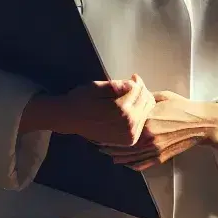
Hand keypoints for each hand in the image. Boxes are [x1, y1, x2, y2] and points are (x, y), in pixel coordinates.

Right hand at [23, 76, 154, 146]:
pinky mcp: (128, 140)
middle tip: (133, 85)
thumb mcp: (97, 87)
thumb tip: (133, 83)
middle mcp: (129, 124)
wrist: (70, 119)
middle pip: (147, 102)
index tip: (132, 76)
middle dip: (141, 91)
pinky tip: (129, 109)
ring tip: (130, 96)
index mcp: (122, 109)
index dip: (137, 81)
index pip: (140, 91)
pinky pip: (141, 124)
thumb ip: (117, 86)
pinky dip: (138, 115)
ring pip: (146, 113)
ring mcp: (130, 135)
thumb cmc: (82, 99)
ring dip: (141, 103)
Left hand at [101, 90, 217, 170]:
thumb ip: (143, 95)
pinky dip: (131, 164)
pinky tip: (123, 161)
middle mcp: (148, 138)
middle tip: (96, 143)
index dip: (109, 129)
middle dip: (108, 145)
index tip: (99, 127)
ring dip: (116, 156)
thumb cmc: (181, 106)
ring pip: (129, 158)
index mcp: (146, 121)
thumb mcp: (160, 97)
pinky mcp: (161, 158)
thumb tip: (131, 82)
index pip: (122, 127)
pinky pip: (141, 164)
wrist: (200, 123)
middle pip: (122, 146)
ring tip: (106, 153)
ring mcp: (155, 150)